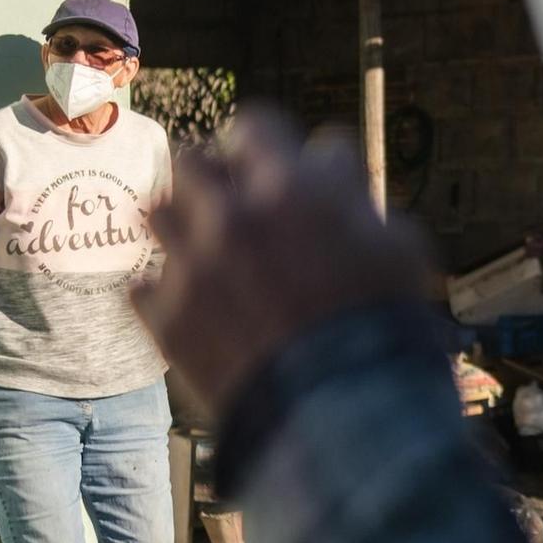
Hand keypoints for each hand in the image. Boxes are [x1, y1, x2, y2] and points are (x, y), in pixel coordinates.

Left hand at [132, 111, 433, 420]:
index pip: (256, 124)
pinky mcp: (167, 320)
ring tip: (202, 248)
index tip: (275, 167)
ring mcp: (192, 268)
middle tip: (232, 203)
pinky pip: (143, 284)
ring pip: (156, 210)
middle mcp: (232, 217)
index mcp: (292, 187)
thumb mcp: (400, 244)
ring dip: (181, 223)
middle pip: (193, 159)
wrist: (342, 419)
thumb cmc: (386, 328)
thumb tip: (330, 175)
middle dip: (213, 177)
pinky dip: (165, 292)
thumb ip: (354, 197)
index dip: (268, 147)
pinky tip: (193, 307)